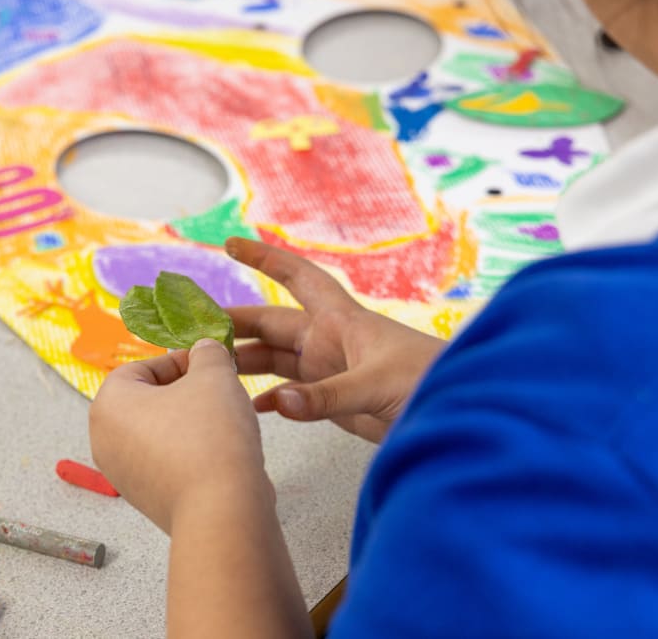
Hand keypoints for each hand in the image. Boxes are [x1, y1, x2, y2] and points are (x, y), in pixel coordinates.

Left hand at [89, 339, 268, 533]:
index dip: (181, 361)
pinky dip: (192, 454)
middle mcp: (105, 441)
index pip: (142, 367)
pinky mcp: (145, 500)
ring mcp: (122, 475)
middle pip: (148, 401)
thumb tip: (204, 350)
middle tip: (220, 391)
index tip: (211, 365)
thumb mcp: (215, 375)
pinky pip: (168, 463)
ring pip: (161, 432)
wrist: (221, 510)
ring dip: (192, 423)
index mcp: (108, 405)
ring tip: (225, 425)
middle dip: (187, 393)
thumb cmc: (211, 436)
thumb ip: (207, 354)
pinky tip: (221, 456)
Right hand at [226, 237, 445, 442]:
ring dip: (245, 363)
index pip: (297, 277)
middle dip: (236, 323)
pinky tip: (250, 407)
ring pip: (276, 360)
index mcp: (341, 321)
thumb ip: (326, 397)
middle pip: (272, 324)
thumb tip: (276, 404)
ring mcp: (332, 371)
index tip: (231, 244)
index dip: (265, 258)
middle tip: (195, 330)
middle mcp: (331, 341)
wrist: (462, 414)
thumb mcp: (377, 386)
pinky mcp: (337, 400)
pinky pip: (292, 395)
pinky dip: (270, 400)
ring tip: (210, 369)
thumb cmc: (431, 383)